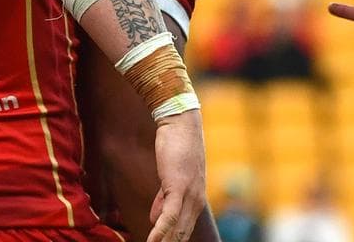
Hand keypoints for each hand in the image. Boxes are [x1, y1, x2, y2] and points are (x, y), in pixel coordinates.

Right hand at [148, 109, 206, 241]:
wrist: (181, 124)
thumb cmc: (176, 147)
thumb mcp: (171, 178)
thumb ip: (164, 199)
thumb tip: (156, 219)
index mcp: (196, 200)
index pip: (184, 231)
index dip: (172, 241)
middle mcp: (197, 201)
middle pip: (182, 235)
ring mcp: (190, 195)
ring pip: (177, 230)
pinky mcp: (179, 188)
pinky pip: (169, 217)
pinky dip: (160, 232)